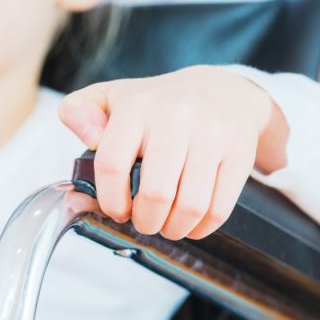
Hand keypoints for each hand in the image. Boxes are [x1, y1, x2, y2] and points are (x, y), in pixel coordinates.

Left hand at [59, 66, 285, 240]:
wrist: (222, 91)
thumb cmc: (158, 106)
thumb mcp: (112, 98)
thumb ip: (79, 113)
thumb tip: (86, 137)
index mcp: (137, 107)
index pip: (112, 165)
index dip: (110, 200)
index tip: (117, 209)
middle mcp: (176, 117)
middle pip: (155, 193)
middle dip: (145, 221)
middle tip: (144, 222)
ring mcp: (212, 135)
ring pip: (191, 205)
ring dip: (174, 228)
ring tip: (167, 225)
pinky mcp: (240, 153)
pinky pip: (220, 208)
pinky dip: (202, 228)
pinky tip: (191, 224)